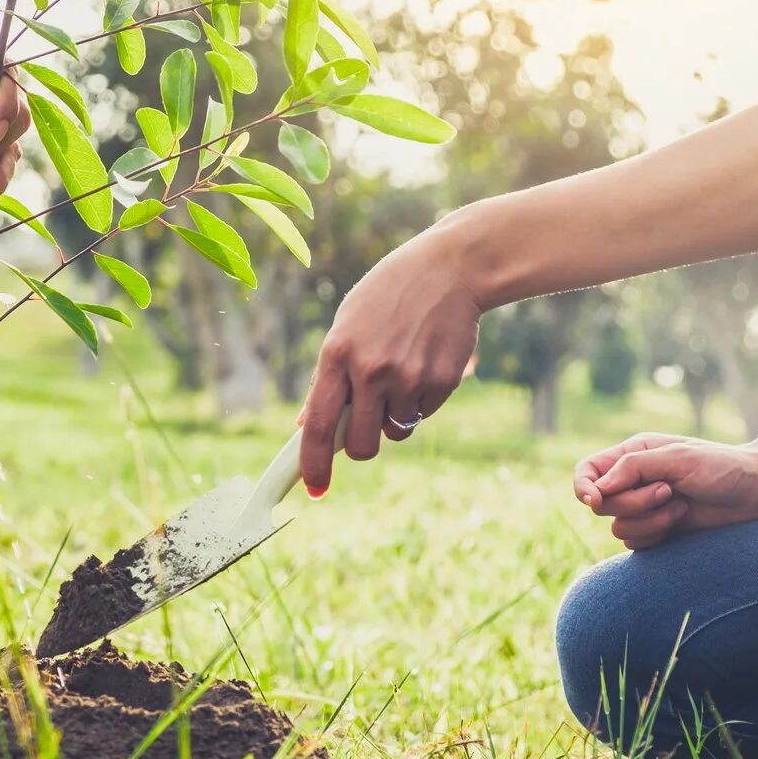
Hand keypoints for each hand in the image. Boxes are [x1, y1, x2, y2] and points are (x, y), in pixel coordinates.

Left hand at [298, 220, 480, 495]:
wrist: (449, 269)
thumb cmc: (388, 298)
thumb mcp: (347, 325)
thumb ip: (327, 376)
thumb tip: (307, 425)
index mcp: (338, 354)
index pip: (320, 425)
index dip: (314, 464)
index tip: (314, 489)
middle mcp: (371, 369)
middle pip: (363, 445)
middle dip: (364, 447)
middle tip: (369, 427)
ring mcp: (408, 376)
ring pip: (397, 431)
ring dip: (397, 416)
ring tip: (402, 372)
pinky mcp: (441, 380)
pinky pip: (424, 414)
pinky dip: (422, 401)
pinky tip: (425, 362)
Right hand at [574, 433, 757, 549]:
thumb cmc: (723, 468)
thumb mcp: (678, 458)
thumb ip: (633, 468)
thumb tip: (597, 489)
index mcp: (633, 455)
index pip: (587, 471)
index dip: (583, 487)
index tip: (595, 501)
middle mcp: (633, 481)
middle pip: (601, 504)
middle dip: (632, 503)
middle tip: (666, 492)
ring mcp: (644, 508)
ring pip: (618, 526)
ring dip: (650, 521)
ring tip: (681, 508)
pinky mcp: (657, 531)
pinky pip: (635, 543)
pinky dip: (656, 535)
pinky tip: (681, 522)